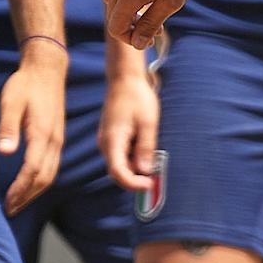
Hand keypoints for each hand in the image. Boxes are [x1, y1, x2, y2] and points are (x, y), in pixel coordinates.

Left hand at [0, 43, 66, 214]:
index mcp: (42, 134)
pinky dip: (40, 181)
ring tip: (18, 203)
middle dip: (27, 197)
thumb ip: (8, 127)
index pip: (32, 170)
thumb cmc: (25, 84)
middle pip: (44, 179)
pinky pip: (52, 167)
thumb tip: (5, 152)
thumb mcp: (11, 102)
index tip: (7, 202)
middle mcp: (54, 142)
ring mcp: (57, 141)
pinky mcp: (57, 139)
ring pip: (50, 175)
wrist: (47, 70)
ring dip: (34, 192)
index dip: (20, 189)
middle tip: (10, 210)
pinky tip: (29, 185)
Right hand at [99, 68, 160, 192]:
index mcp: (113, 141)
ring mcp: (107, 141)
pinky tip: (146, 147)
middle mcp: (106, 144)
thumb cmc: (137, 97)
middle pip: (119, 171)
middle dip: (137, 177)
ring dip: (136, 167)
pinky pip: (122, 155)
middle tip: (156, 175)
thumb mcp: (148, 123)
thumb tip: (146, 171)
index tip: (150, 184)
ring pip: (121, 164)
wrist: (125, 79)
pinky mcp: (112, 138)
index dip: (133, 184)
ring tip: (153, 156)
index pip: (118, 173)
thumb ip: (146, 148)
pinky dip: (134, 157)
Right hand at [104, 0, 209, 47]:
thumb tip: (138, 43)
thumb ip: (151, 23)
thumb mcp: (172, 1)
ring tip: (148, 3)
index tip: (147, 37)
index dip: (129, 38)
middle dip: (130, 23)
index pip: (115, 28)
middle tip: (154, 23)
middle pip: (112, 13)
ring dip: (125, 5)